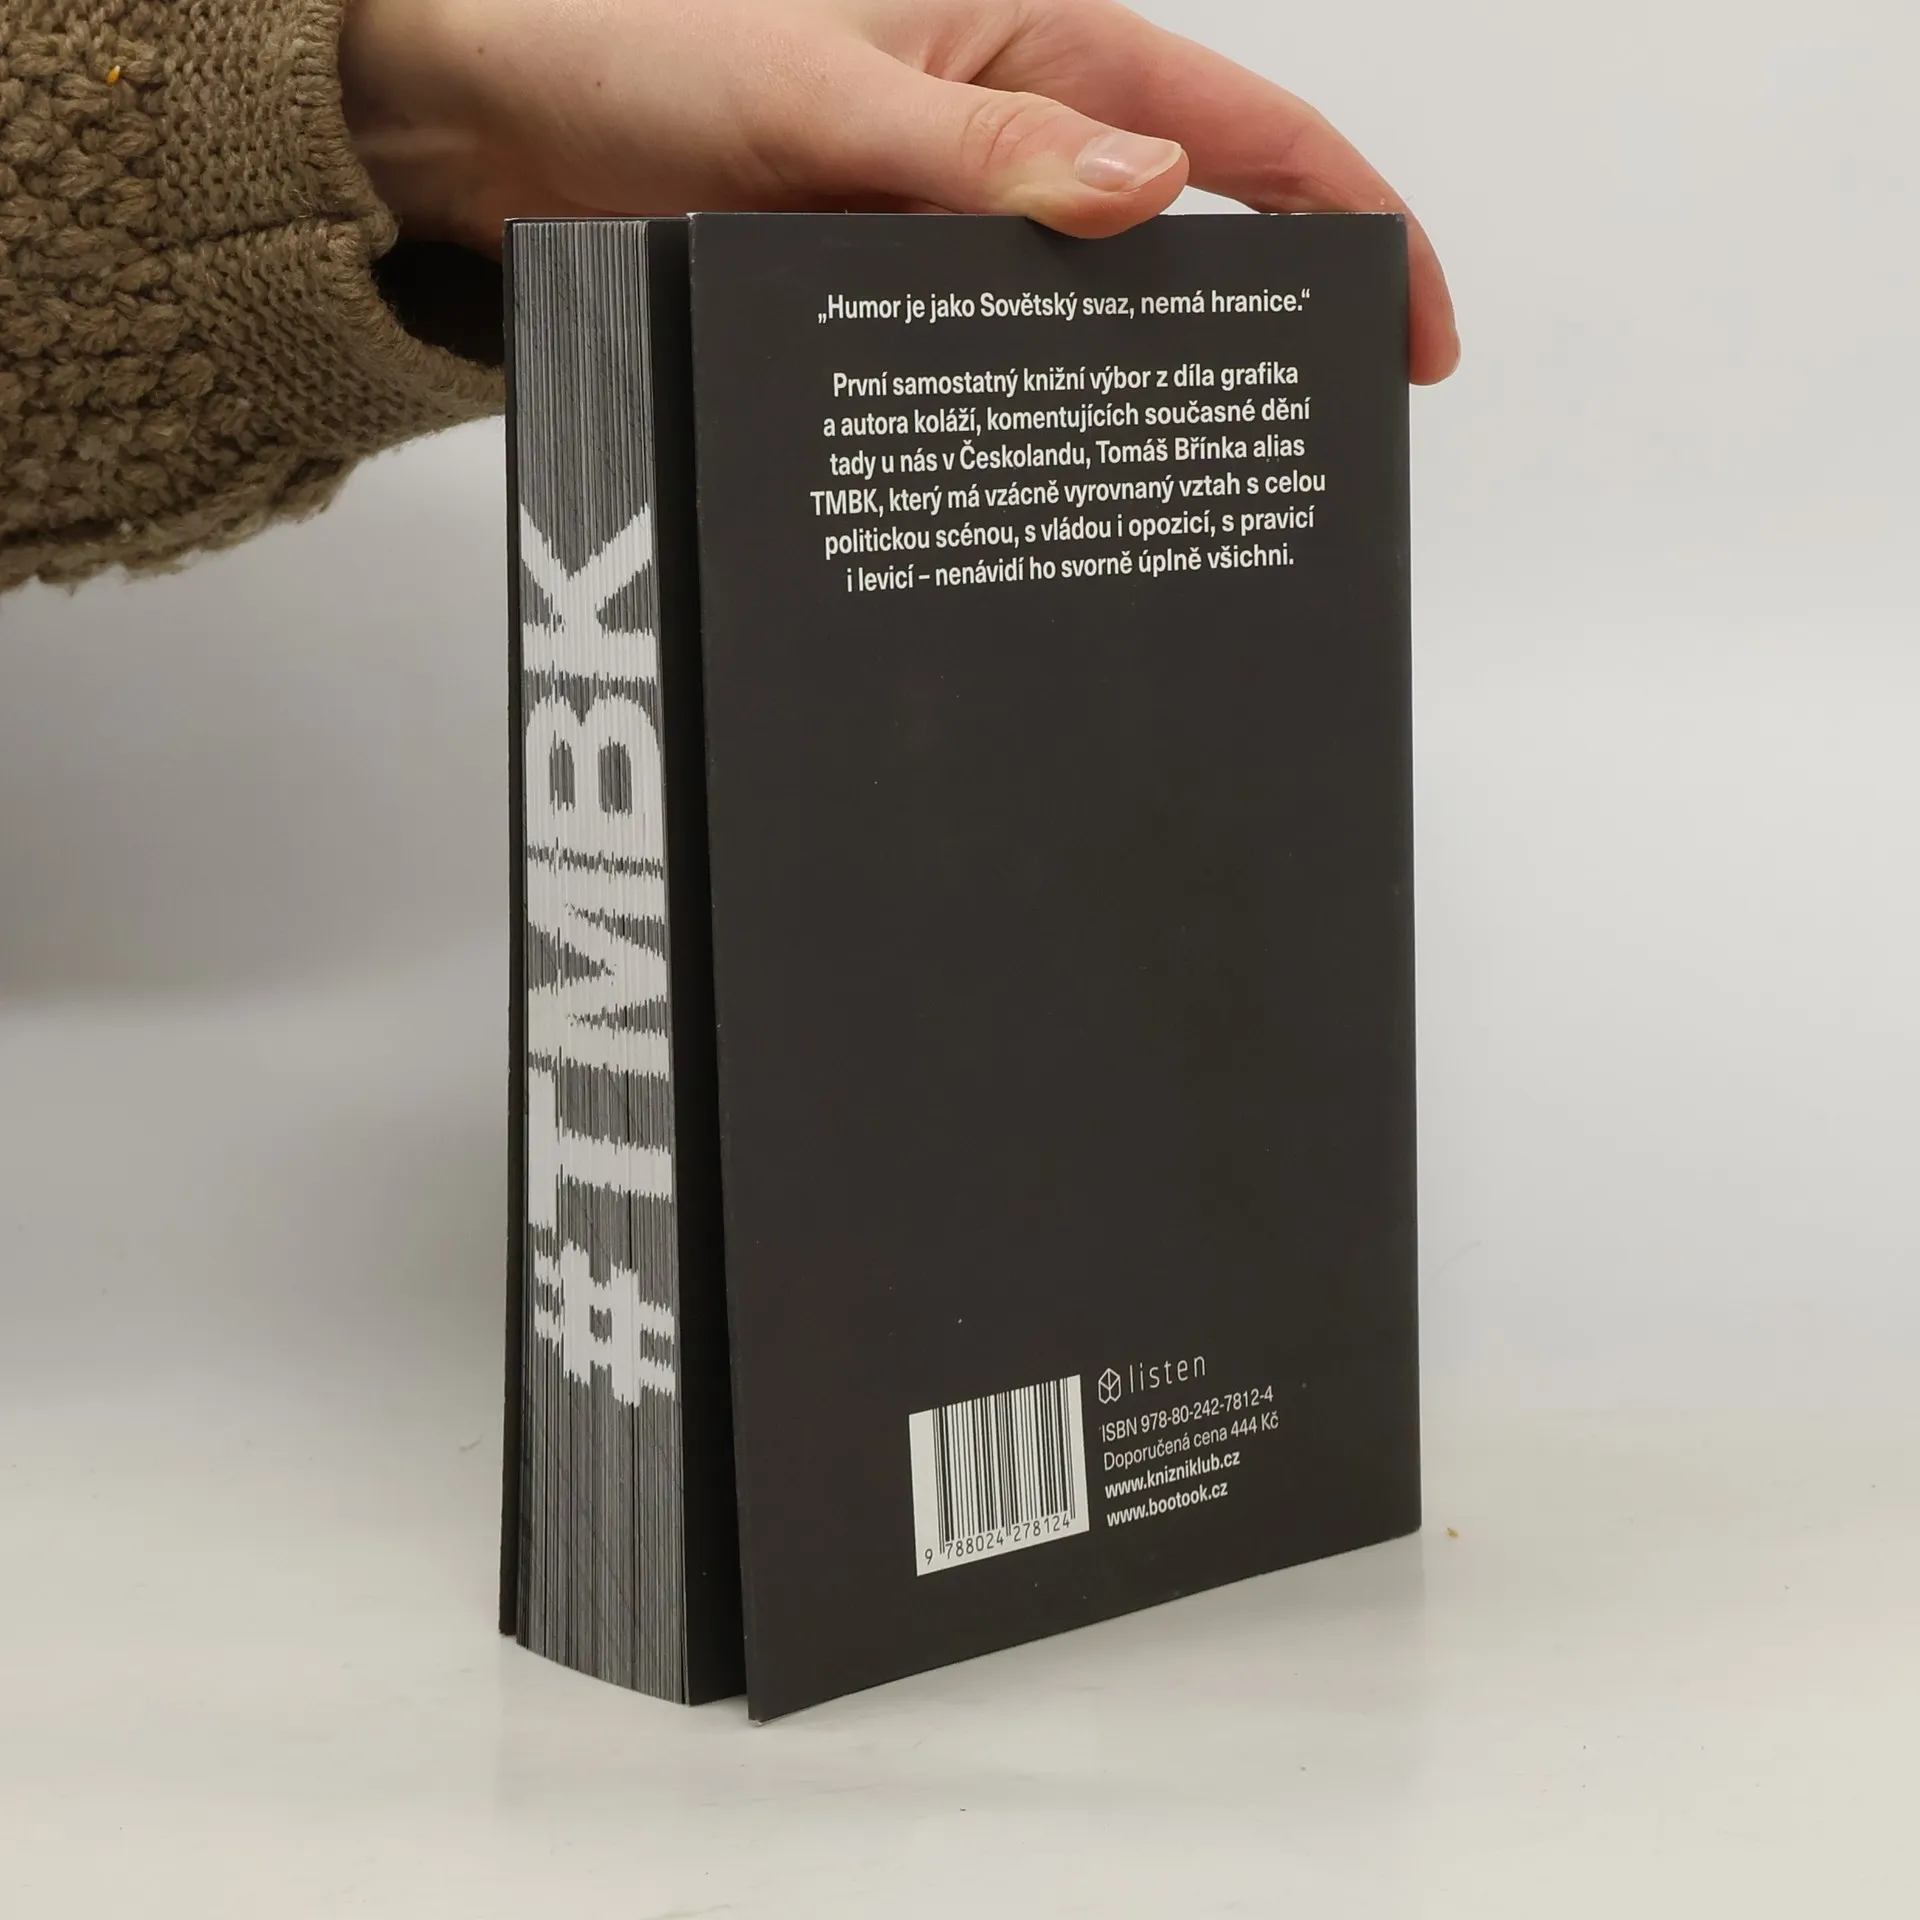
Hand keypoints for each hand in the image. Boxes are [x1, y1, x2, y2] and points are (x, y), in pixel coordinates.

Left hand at [340, 0, 1458, 382]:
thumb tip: (1137, 198)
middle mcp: (1005, 142)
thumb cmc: (626, 38)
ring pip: (1081, 319)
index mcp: (1029, 44)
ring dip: (1124, 392)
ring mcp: (945, 232)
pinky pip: (979, 361)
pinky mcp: (879, 299)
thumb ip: (973, 149)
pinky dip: (1014, 414)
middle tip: (1295, 452)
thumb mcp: (813, 82)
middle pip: (1185, 241)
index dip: (1353, 220)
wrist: (480, 117)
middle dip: (1253, 333)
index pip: (1241, 131)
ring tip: (1168, 494)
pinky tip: (1029, 478)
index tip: (1416, 330)